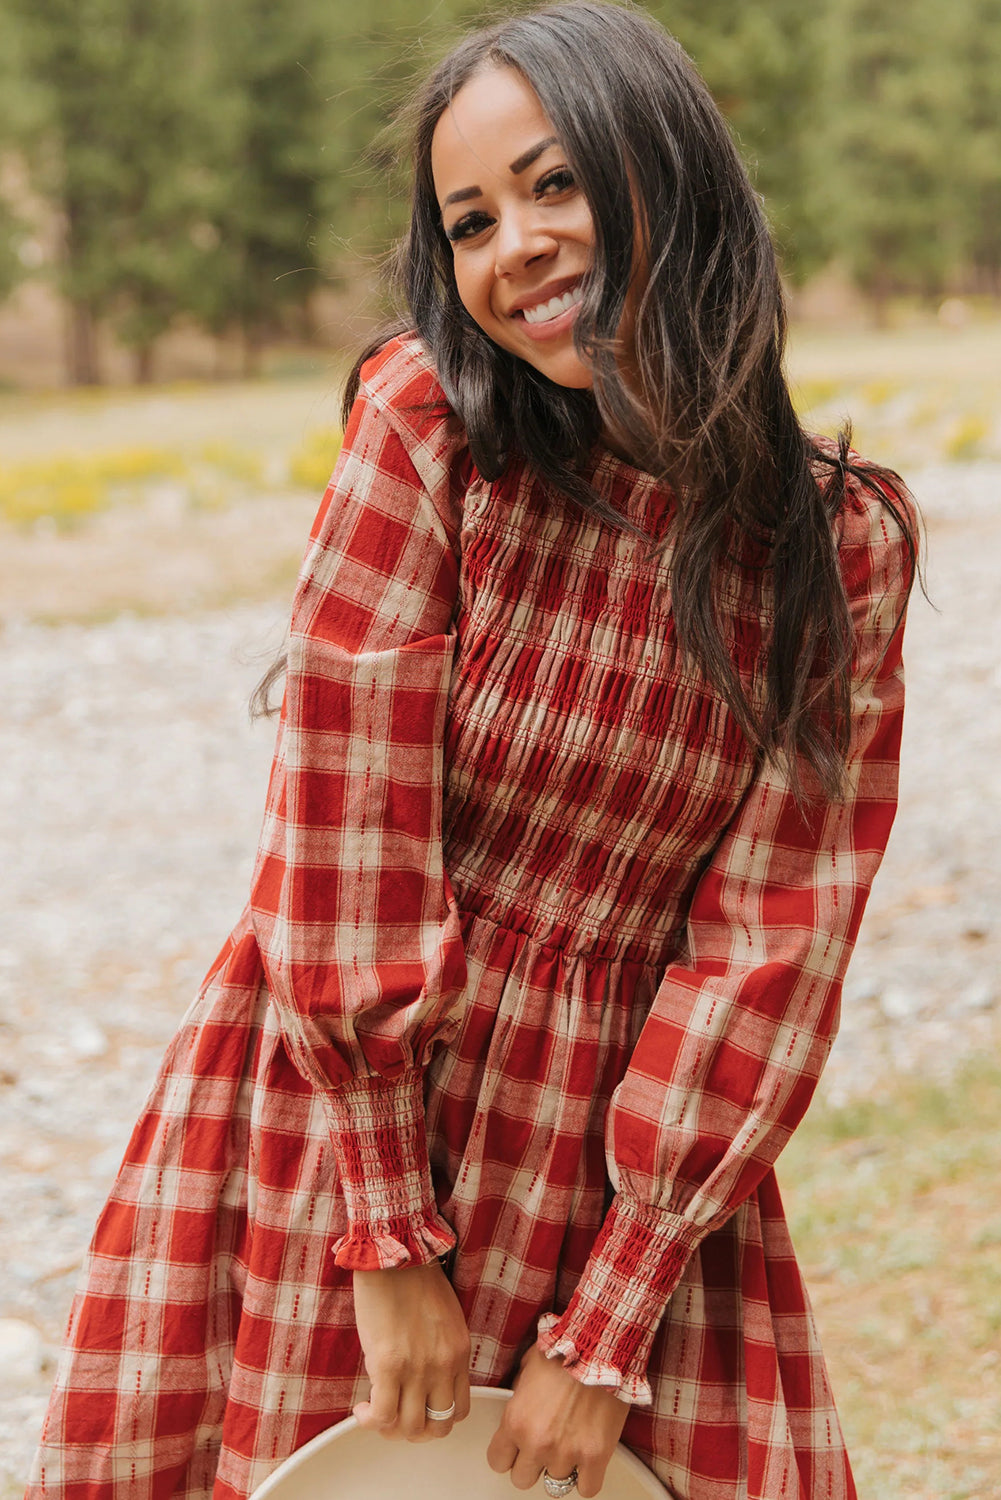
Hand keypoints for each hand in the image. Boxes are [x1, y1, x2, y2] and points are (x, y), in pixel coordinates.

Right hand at [352, 1260, 470, 1441]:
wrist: (394, 1253)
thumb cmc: (414, 1276)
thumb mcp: (444, 1319)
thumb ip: (440, 1351)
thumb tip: (423, 1379)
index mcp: (459, 1352)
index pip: (459, 1409)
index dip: (436, 1419)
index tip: (418, 1411)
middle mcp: (443, 1365)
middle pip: (438, 1427)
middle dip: (415, 1432)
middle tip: (396, 1419)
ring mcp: (417, 1368)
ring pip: (410, 1428)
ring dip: (391, 1430)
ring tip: (375, 1414)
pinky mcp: (388, 1365)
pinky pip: (383, 1415)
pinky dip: (371, 1420)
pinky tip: (363, 1408)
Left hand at [487, 1344, 628, 1496]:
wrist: (601, 1346)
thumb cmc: (567, 1349)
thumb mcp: (528, 1366)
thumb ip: (519, 1394)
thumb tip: (521, 1404)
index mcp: (516, 1420)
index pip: (497, 1461)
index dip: (507, 1454)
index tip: (516, 1448)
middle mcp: (537, 1441)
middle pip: (522, 1480)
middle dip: (532, 1463)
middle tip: (544, 1445)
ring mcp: (567, 1452)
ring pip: (555, 1485)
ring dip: (561, 1466)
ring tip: (570, 1442)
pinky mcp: (596, 1456)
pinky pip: (586, 1489)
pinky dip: (587, 1478)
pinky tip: (587, 1460)